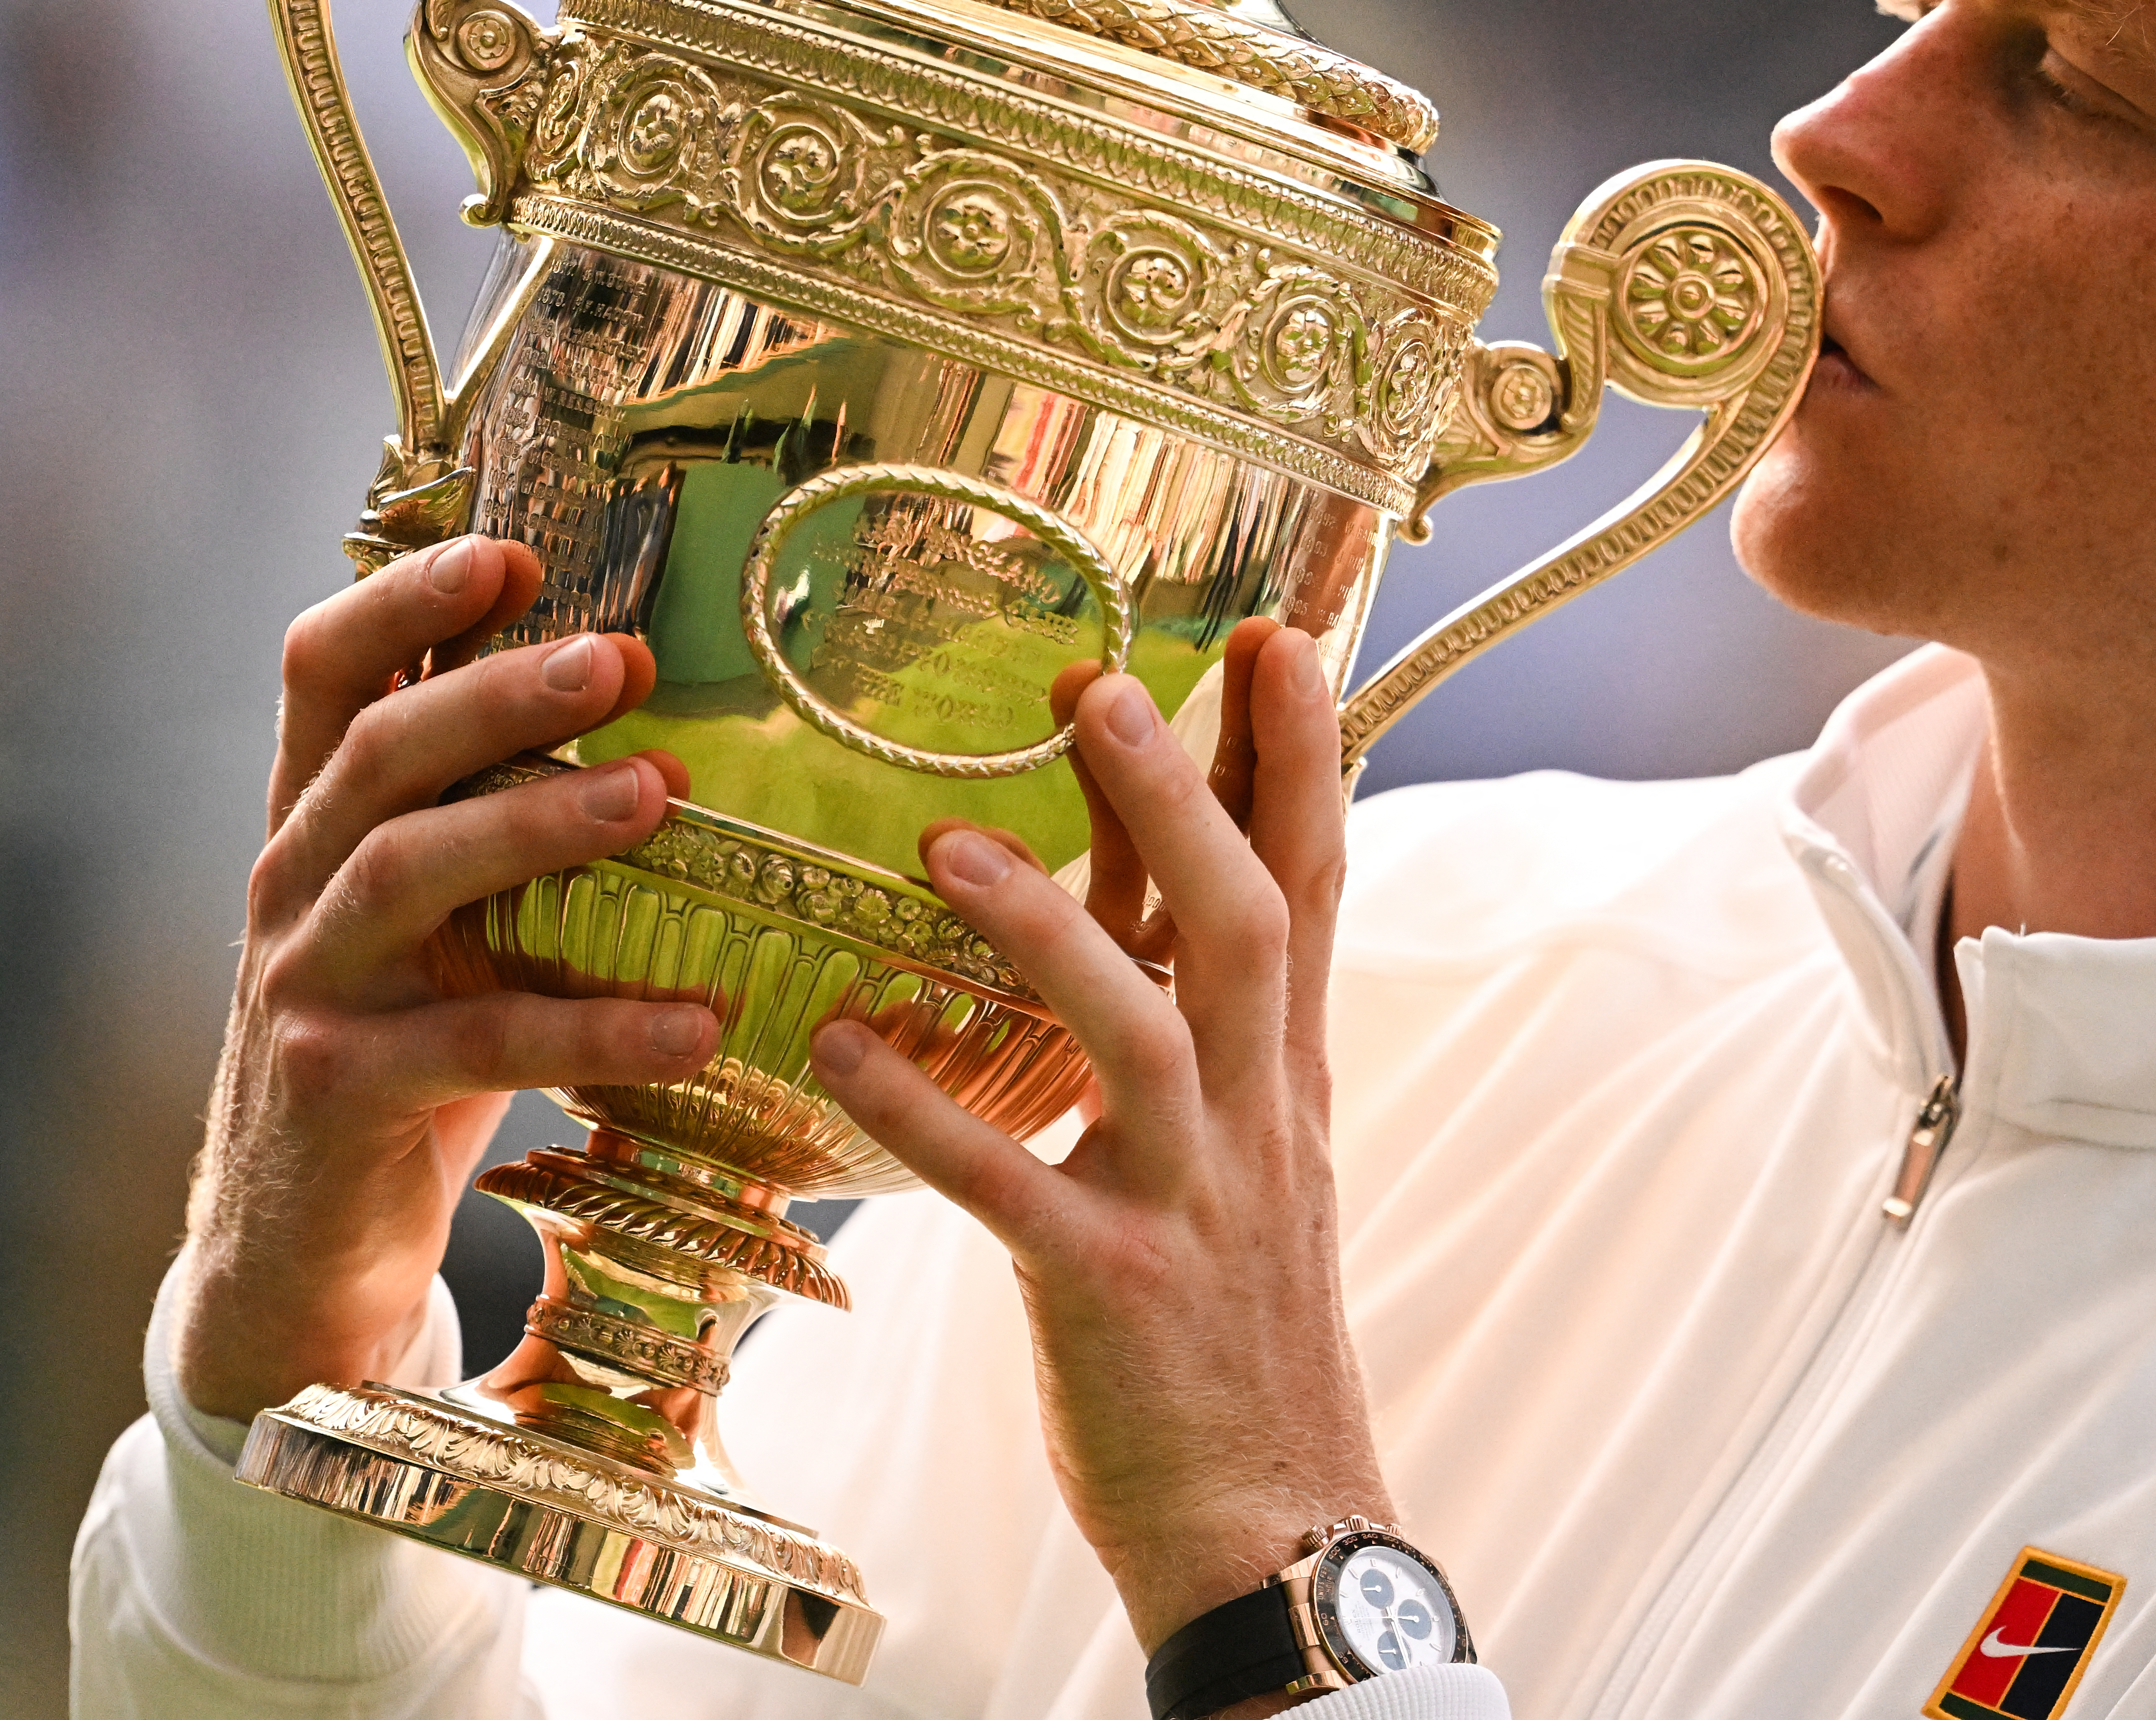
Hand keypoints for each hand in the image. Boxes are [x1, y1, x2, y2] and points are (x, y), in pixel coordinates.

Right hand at [175, 534, 719, 1425]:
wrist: (298, 1258)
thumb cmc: (402, 1057)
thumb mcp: (439, 931)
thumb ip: (495, 838)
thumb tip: (667, 747)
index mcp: (313, 826)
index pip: (324, 671)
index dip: (402, 599)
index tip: (509, 554)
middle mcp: (291, 885)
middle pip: (380, 751)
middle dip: (497, 692)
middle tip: (617, 658)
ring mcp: (305, 986)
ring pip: (409, 870)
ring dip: (536, 823)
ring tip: (657, 799)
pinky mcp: (338, 1090)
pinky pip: (474, 1042)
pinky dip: (592, 1029)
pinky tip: (694, 1022)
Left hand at [812, 619, 1385, 1658]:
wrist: (1273, 1519)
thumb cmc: (1240, 1325)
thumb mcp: (1257, 1153)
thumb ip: (1213, 1026)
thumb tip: (1166, 895)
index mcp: (1287, 1077)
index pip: (1313, 883)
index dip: (1302, 758)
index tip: (1275, 636)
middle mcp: (1256, 1117)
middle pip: (1243, 921)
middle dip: (1184, 796)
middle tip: (1106, 683)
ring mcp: (1187, 1201)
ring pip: (1139, 1034)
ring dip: (1050, 930)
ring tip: (946, 844)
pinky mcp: (1105, 1290)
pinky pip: (1006, 1187)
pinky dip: (925, 1114)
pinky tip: (842, 1046)